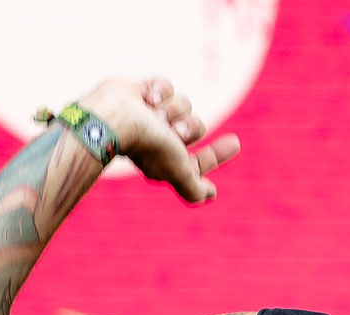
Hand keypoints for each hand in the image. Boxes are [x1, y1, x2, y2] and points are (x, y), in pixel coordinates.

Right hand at [78, 78, 241, 201]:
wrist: (114, 116)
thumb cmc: (148, 146)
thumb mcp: (179, 173)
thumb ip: (193, 188)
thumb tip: (210, 194)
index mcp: (168, 161)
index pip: (200, 159)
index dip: (218, 154)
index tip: (235, 143)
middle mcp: (160, 140)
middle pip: (195, 126)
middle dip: (189, 126)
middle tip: (175, 131)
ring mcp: (150, 116)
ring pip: (183, 103)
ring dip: (172, 108)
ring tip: (155, 114)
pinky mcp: (141, 93)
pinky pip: (165, 86)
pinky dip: (159, 90)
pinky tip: (146, 98)